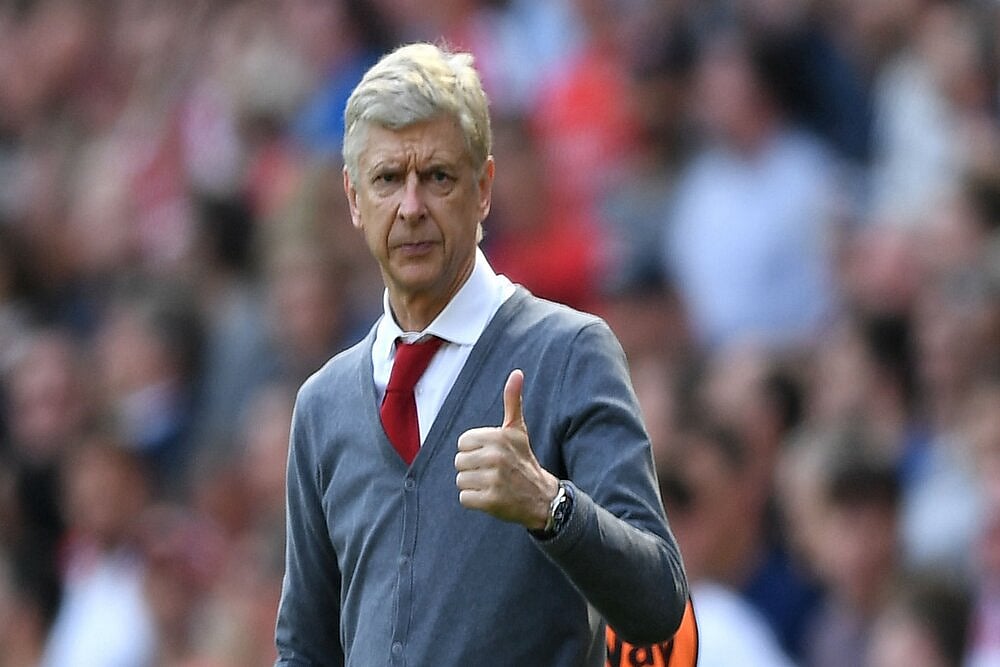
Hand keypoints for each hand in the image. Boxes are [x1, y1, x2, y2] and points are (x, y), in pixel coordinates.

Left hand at [455, 369, 559, 529]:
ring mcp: (493, 480)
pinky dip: (475, 501)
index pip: (462, 443)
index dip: (474, 450)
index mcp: (498, 437)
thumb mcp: (517, 430)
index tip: (492, 455)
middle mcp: (496, 456)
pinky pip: (464, 498)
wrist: (541, 497)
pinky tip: (492, 497)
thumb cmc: (523, 459)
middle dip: (473, 468)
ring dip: (473, 485)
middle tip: (494, 472)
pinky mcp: (491, 501)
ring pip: (460, 480)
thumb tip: (517, 373)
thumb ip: (513, 401)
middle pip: (459, 461)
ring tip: (493, 484)